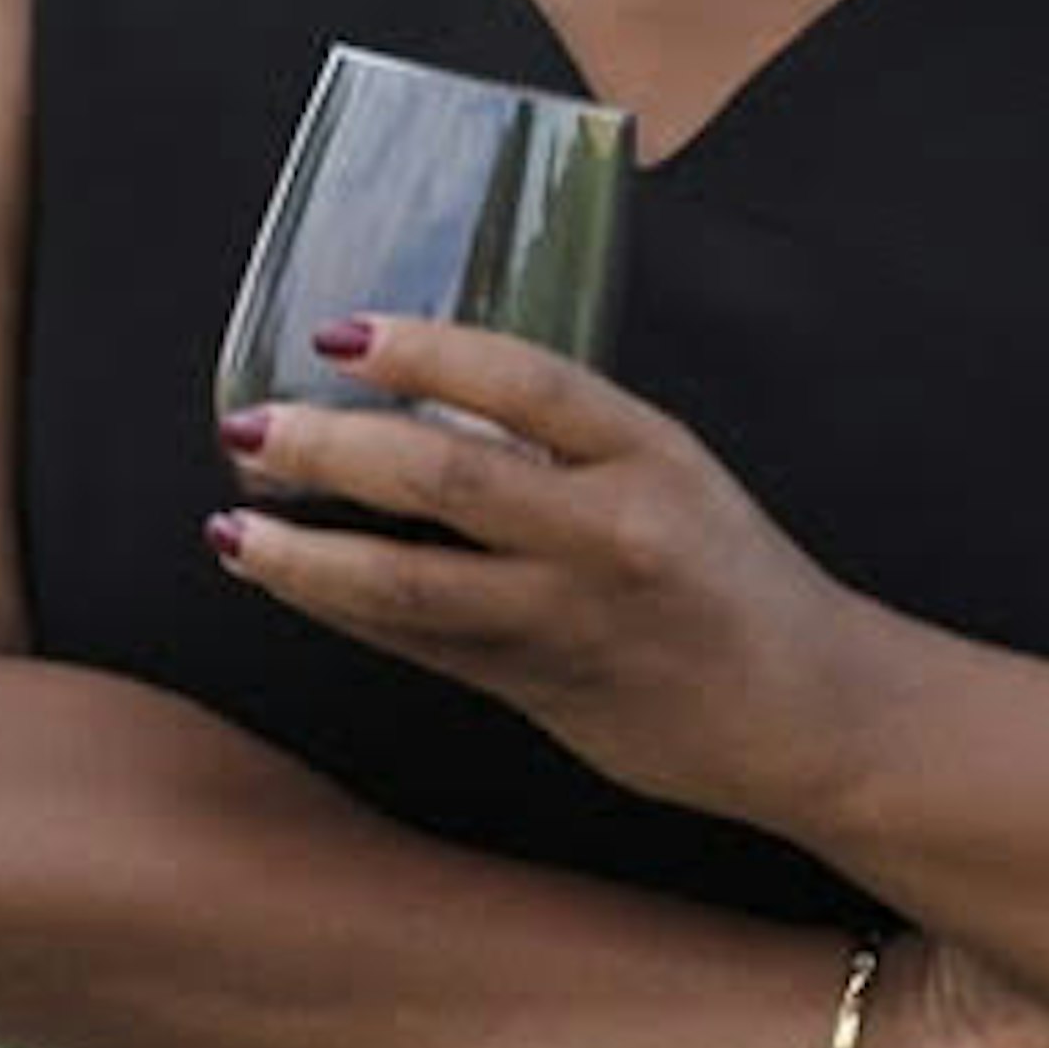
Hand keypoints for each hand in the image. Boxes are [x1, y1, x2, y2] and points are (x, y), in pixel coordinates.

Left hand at [209, 314, 868, 820]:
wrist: (815, 716)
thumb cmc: (732, 575)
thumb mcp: (670, 471)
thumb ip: (559, 441)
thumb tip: (420, 396)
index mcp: (650, 454)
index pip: (524, 381)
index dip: (424, 351)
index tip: (337, 331)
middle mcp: (611, 534)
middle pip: (446, 482)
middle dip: (330, 450)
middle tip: (250, 426)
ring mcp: (571, 621)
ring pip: (409, 587)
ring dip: (305, 557)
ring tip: (233, 527)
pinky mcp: (541, 691)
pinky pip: (419, 646)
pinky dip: (343, 611)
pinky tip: (287, 580)